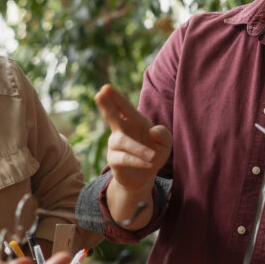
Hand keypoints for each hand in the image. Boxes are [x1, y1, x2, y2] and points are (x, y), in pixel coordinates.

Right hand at [95, 84, 171, 223]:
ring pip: (123, 142)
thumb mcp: (165, 143)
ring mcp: (115, 145)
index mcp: (133, 121)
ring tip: (153, 156)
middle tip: (99, 94)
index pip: (124, 107)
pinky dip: (137, 160)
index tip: (106, 87)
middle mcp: (121, 130)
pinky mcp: (114, 160)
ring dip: (138, 149)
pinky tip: (149, 164)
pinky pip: (124, 158)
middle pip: (111, 117)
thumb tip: (153, 131)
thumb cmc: (154, 153)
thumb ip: (164, 135)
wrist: (145, 176)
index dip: (115, 97)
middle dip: (106, 106)